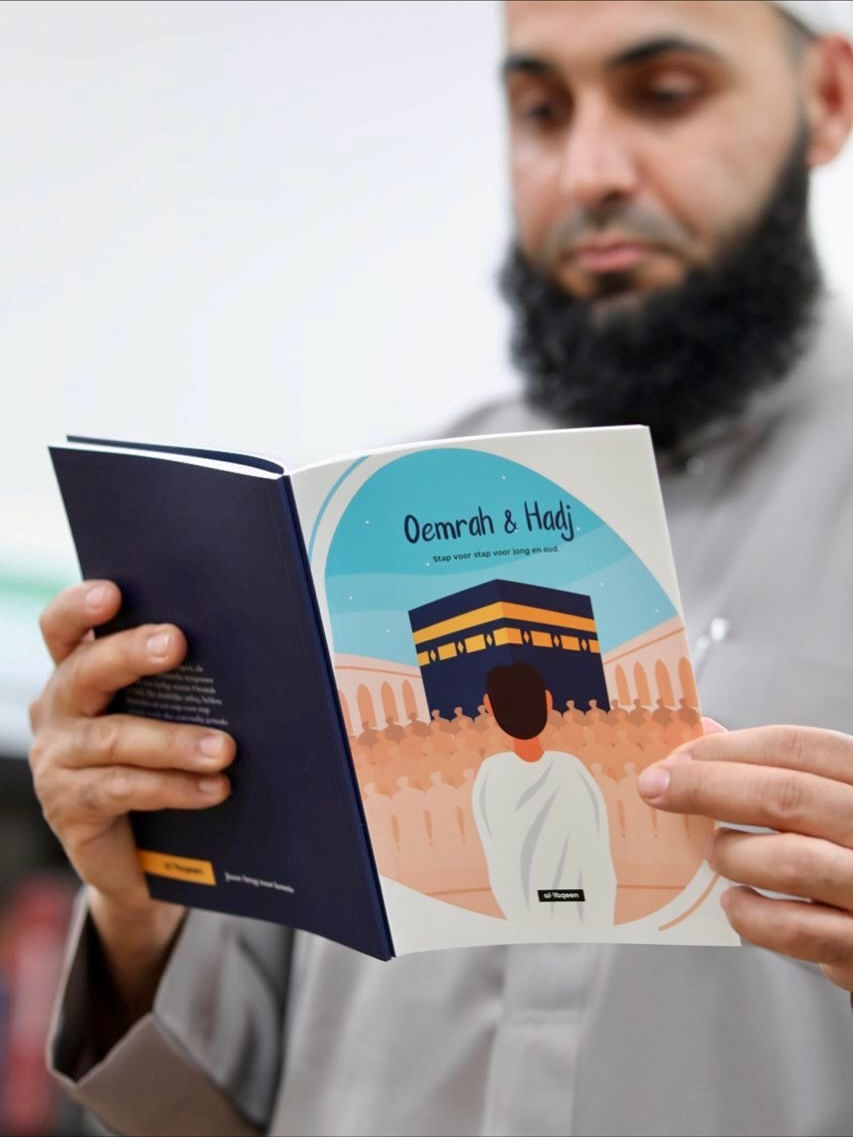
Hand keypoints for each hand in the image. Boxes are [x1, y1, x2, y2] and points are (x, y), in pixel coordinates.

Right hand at [28, 581, 235, 1016]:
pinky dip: (173, 786)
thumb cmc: (168, 765)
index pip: (64, 628)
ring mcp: (58, 760)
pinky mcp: (69, 807)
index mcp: (80, 672)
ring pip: (113, 738)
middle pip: (84, 671)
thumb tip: (265, 651)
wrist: (146, 857)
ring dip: (173, 740)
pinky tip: (215, 788)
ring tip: (225, 748)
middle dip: (130, 653)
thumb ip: (195, 681)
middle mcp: (58, 709)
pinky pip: (122, 789)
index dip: (81, 607)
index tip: (114, 591)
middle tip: (176, 643)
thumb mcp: (176, 715)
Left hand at [638, 721, 852, 990]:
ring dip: (732, 852)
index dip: (730, 748)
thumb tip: (705, 735)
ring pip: (791, 862)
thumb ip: (783, 769)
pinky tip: (736, 903)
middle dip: (707, 788)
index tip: (676, 756)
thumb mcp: (837, 797)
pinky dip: (751, 915)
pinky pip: (797, 931)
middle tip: (656, 788)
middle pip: (787, 796)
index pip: (800, 748)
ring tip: (711, 851)